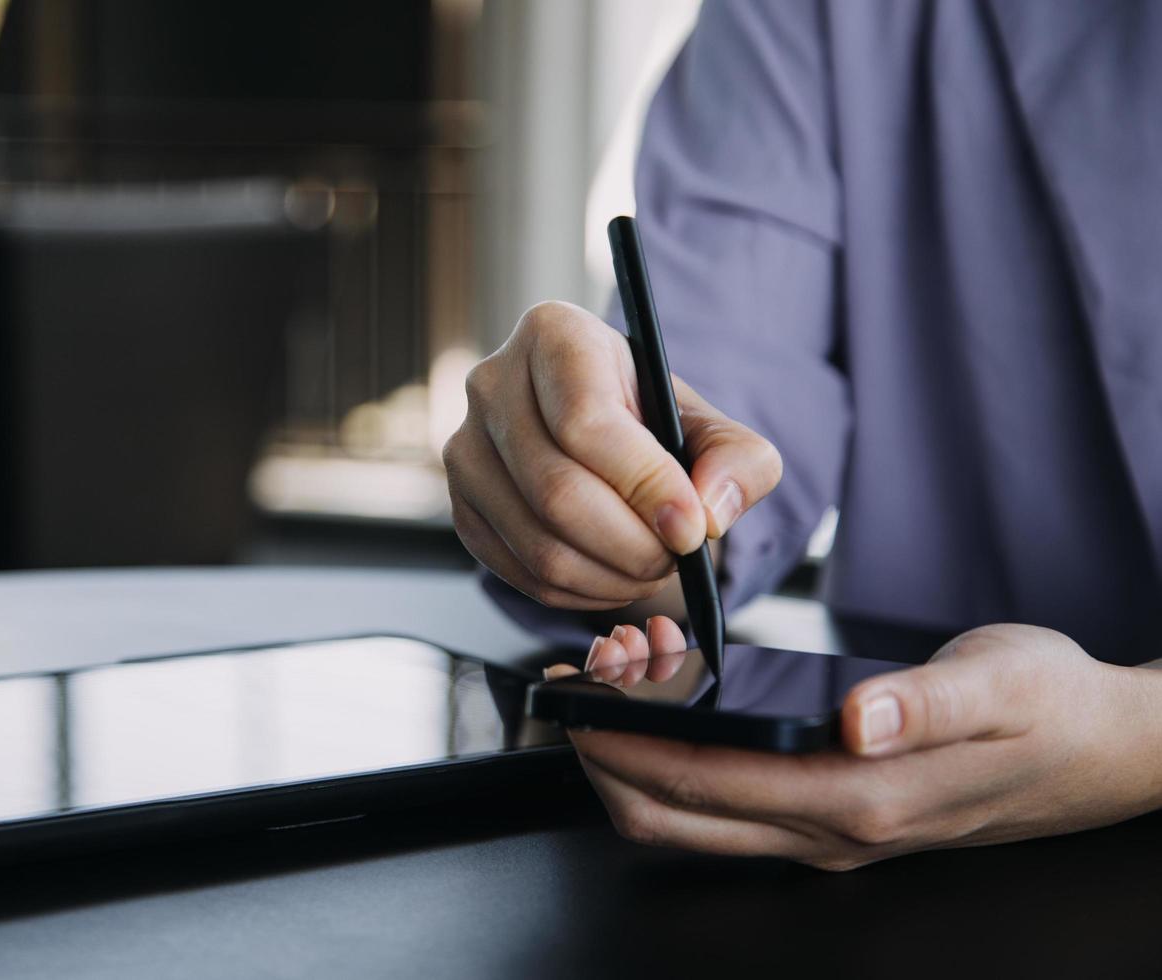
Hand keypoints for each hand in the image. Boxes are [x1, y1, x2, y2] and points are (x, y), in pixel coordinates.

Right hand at [443, 301, 781, 609]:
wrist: (597, 437)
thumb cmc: (649, 421)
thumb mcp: (709, 424)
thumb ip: (738, 459)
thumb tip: (708, 511)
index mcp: (554, 335)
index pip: (585, 422)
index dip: (644, 485)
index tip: (691, 527)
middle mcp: (492, 384)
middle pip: (557, 491)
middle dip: (633, 544)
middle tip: (676, 554)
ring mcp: (465, 450)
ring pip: (538, 543)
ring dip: (611, 575)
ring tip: (651, 564)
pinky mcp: (462, 508)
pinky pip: (520, 572)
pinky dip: (579, 591)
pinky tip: (613, 574)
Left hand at [553, 622, 1161, 869]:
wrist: (1100, 751)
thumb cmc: (1051, 708)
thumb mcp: (1002, 684)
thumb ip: (926, 703)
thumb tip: (857, 717)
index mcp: (861, 796)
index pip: (706, 784)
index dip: (627, 747)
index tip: (577, 702)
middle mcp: (832, 830)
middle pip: (675, 818)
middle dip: (608, 758)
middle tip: (579, 689)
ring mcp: (829, 832)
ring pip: (693, 819)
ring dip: (636, 763)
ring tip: (616, 685)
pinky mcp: (833, 816)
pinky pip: (727, 806)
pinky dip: (678, 765)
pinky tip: (675, 706)